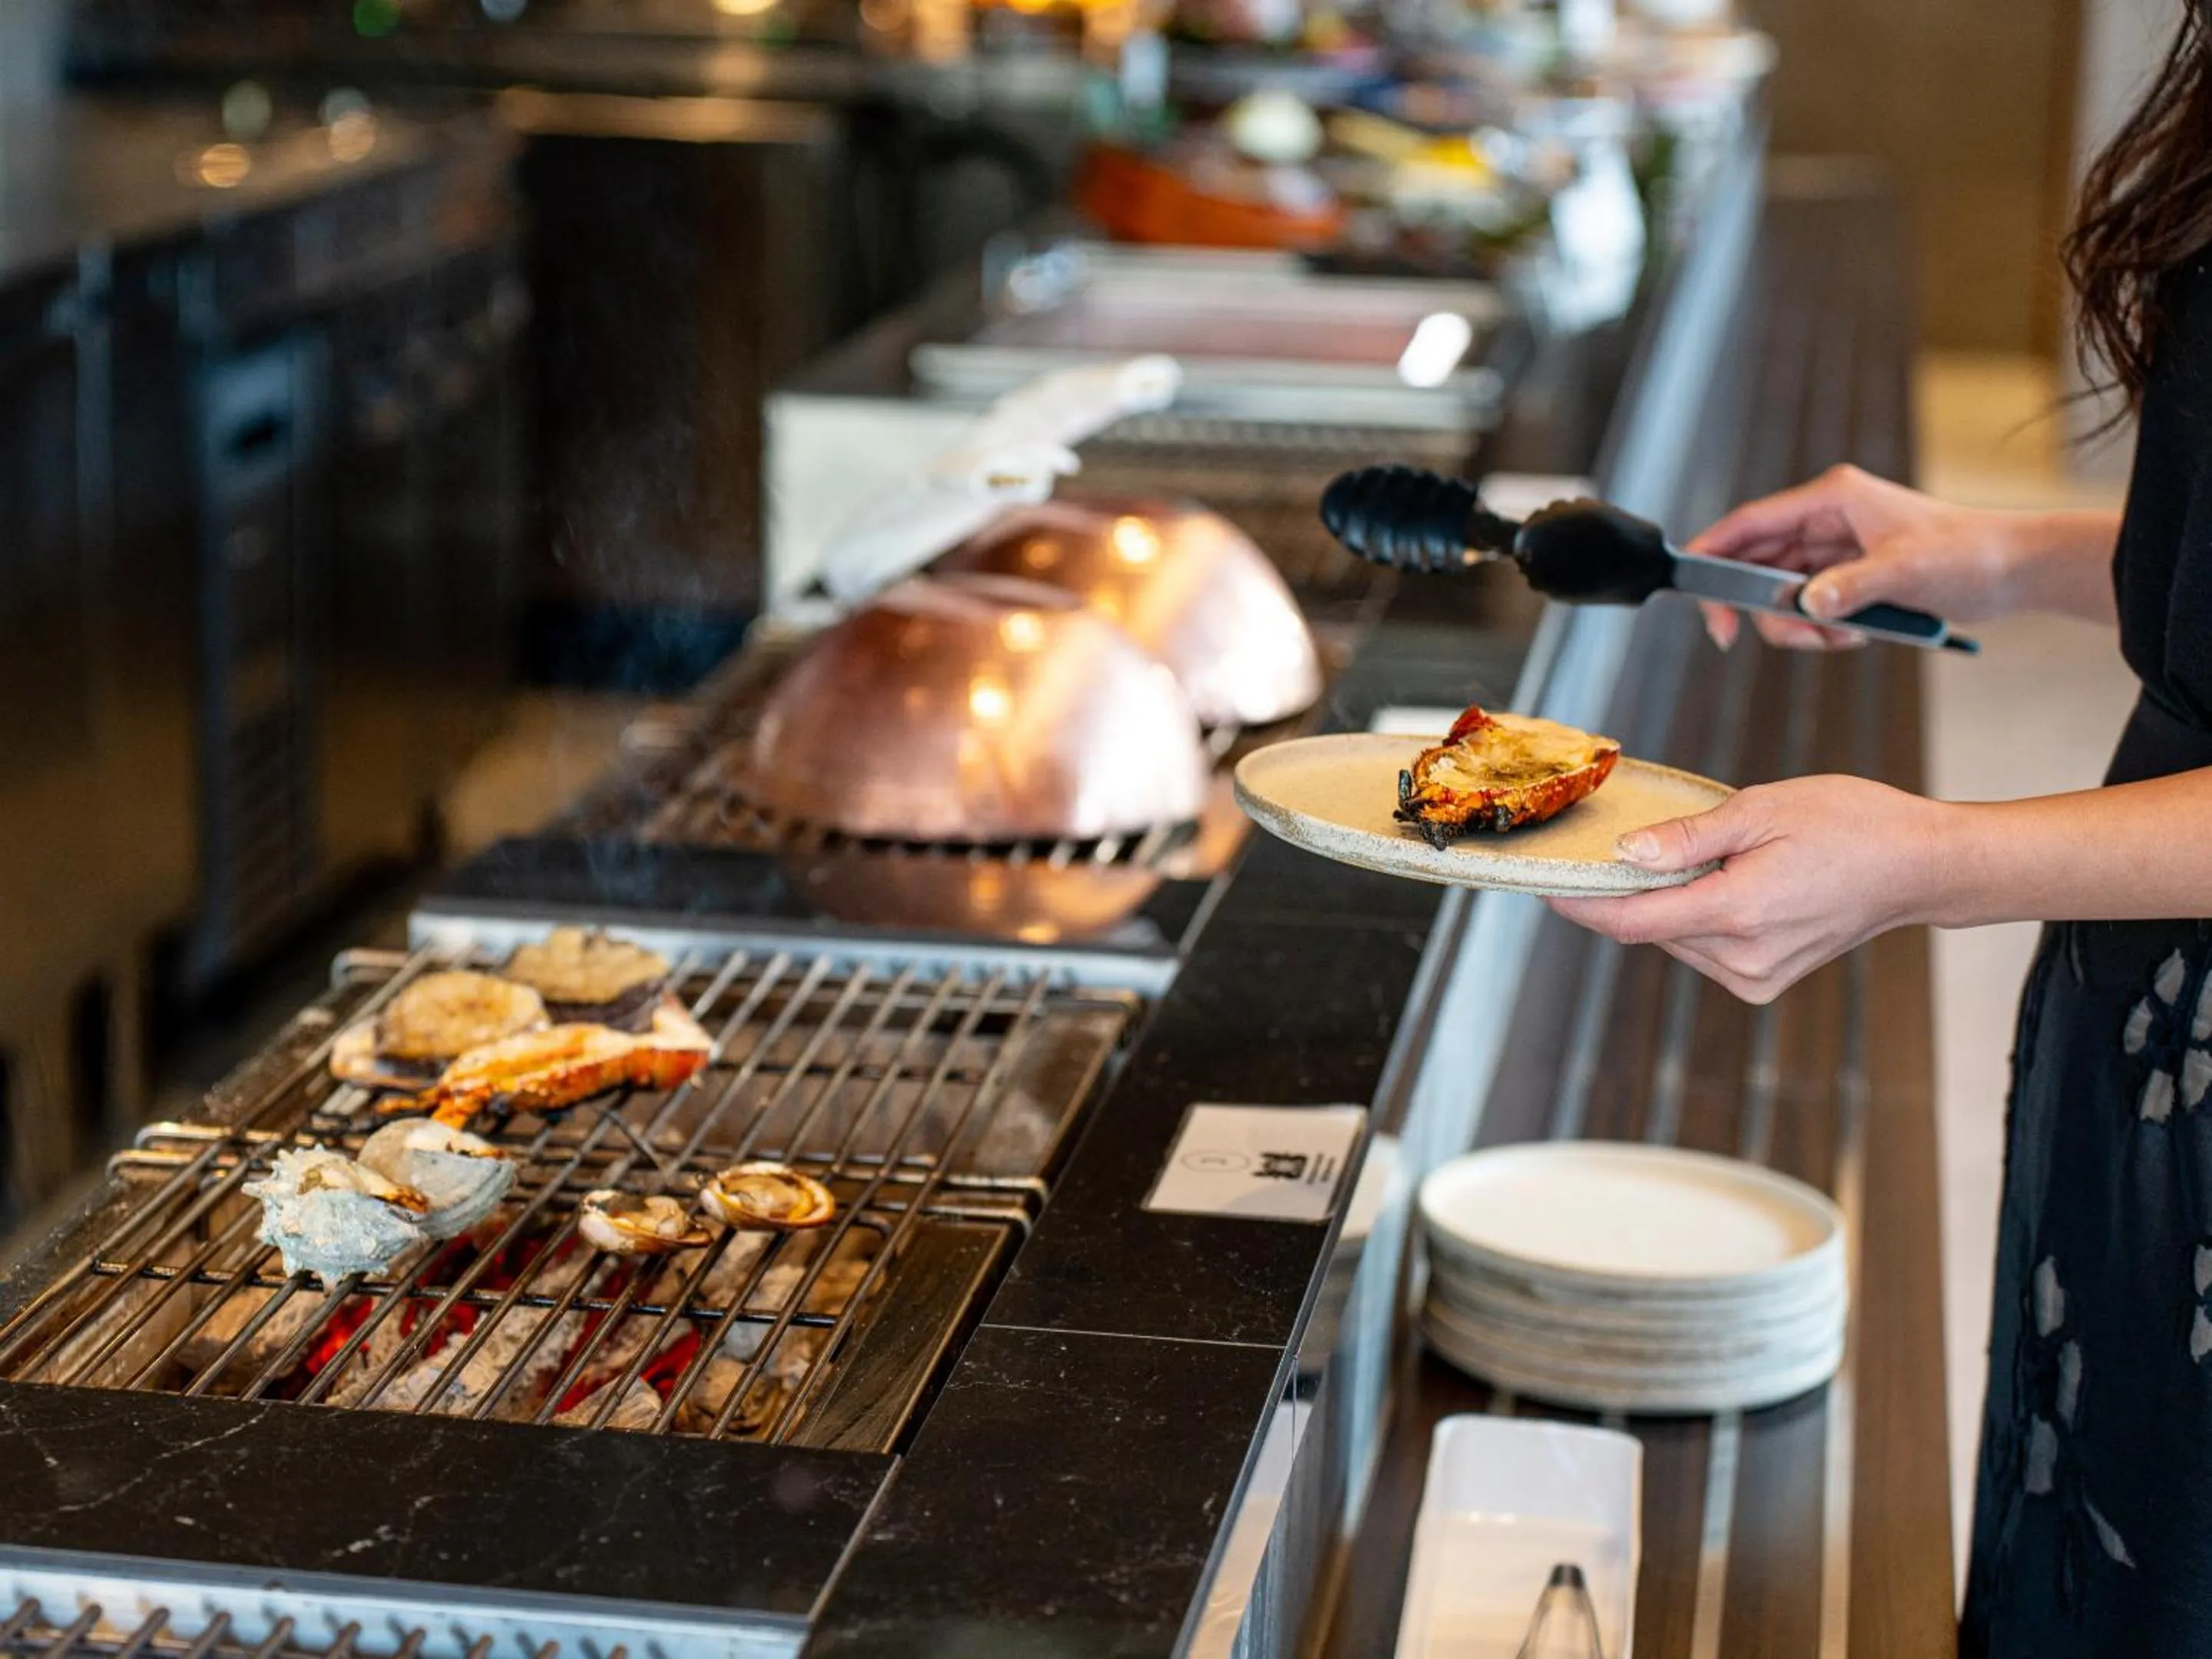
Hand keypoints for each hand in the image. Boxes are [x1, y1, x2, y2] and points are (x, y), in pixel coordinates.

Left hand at [1547, 776, 1952, 1003]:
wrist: (1917, 866)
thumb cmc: (1851, 824)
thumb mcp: (1762, 810)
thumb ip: (1687, 839)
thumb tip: (1625, 855)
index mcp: (1739, 913)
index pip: (1632, 922)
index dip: (1581, 903)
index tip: (1545, 884)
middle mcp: (1743, 958)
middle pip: (1649, 928)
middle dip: (1628, 890)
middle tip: (1624, 845)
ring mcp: (1755, 977)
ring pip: (1673, 939)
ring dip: (1666, 903)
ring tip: (1703, 857)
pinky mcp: (1763, 982)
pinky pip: (1702, 949)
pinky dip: (1694, 917)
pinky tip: (1721, 884)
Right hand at [1688, 465, 2027, 650]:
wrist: (2012, 569)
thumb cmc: (1967, 553)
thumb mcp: (1906, 571)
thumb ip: (1850, 588)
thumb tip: (1804, 606)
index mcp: (1830, 499)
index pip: (1749, 524)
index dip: (1712, 554)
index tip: (1695, 594)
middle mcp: (1825, 519)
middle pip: (1755, 564)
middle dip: (1757, 606)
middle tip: (1752, 637)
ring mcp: (1834, 549)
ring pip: (1779, 592)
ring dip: (1797, 625)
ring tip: (1839, 636)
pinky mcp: (1846, 575)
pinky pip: (1808, 608)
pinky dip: (1821, 629)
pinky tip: (1857, 633)